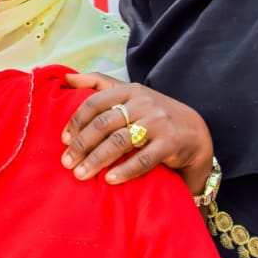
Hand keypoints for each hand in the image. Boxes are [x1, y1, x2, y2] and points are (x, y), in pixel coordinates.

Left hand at [60, 72, 213, 194]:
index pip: (95, 103)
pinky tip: (109, 180)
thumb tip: (66, 78)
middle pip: (104, 124)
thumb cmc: (152, 113)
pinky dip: (124, 171)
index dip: (76, 122)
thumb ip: (99, 83)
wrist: (194, 132)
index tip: (63, 140)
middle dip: (82, 145)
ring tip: (81, 174)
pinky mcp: (170, 144)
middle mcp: (143, 103)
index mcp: (129, 90)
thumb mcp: (129, 93)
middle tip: (66, 162)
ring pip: (119, 142)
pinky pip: (143, 160)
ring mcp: (157, 123)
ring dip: (96, 160)